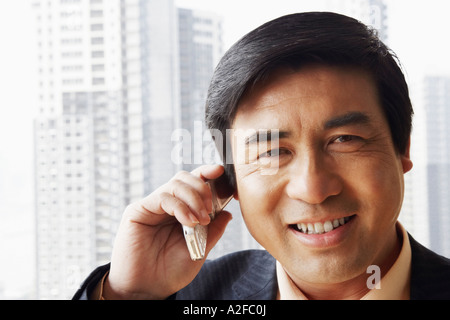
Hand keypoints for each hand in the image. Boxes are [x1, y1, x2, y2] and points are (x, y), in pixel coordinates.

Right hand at [102, 164, 232, 299]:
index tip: (220, 172)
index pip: (193, 183)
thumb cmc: (170, 272)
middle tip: (209, 209)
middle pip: (185, 178)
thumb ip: (214, 230)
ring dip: (194, 198)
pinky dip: (179, 206)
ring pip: (175, 184)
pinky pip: (163, 196)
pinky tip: (189, 221)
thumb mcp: (200, 250)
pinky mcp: (138, 211)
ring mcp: (152, 206)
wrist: (146, 289)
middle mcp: (166, 205)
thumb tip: (228, 212)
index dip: (207, 173)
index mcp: (181, 211)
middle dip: (203, 188)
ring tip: (201, 220)